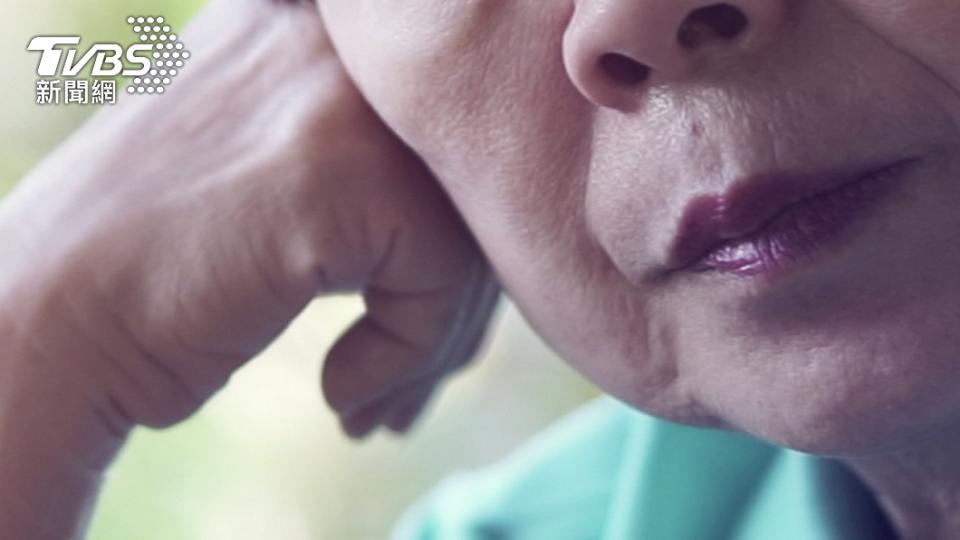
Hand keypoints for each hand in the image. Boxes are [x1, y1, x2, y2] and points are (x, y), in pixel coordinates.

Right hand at [0, 1, 496, 534]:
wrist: (53, 322)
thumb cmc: (165, 269)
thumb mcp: (278, 169)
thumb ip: (381, 159)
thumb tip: (506, 216)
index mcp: (316, 30)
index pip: (449, 128)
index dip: (458, 229)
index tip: (427, 314)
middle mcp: (334, 39)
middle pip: (471, 176)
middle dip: (458, 297)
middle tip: (412, 382)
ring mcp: (338, 93)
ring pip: (472, 227)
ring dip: (436, 340)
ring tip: (381, 407)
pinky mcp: (342, 169)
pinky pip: (444, 275)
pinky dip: (406, 353)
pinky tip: (341, 396)